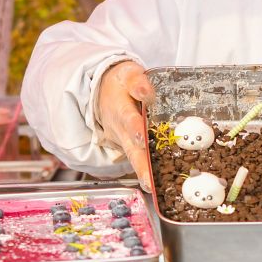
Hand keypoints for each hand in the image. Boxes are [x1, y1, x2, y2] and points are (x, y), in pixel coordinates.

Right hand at [95, 60, 155, 190]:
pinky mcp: (127, 148)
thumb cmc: (120, 83)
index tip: (142, 136)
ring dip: (142, 173)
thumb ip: (138, 82)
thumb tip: (147, 92)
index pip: (128, 119)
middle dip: (140, 165)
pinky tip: (159, 183)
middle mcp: (120, 130)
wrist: (103, 91)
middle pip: (131, 149)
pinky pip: (137, 160)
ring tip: (152, 187)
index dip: (135, 128)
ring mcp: (122, 141)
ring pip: (133, 159)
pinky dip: (146, 172)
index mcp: (121, 110)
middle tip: (149, 180)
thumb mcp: (127, 74)